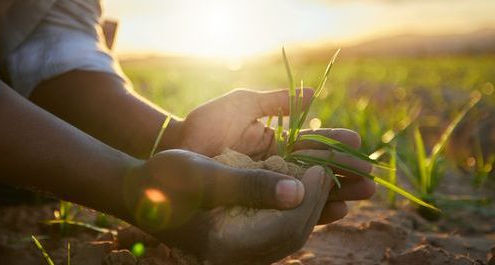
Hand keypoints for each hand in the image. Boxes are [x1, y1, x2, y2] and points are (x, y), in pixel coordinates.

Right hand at [123, 149, 330, 263]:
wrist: (139, 191)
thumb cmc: (164, 180)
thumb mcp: (205, 175)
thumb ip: (249, 186)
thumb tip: (296, 191)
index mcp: (225, 245)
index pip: (285, 228)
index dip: (310, 197)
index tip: (321, 167)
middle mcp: (235, 255)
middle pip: (291, 234)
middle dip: (318, 202)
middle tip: (329, 169)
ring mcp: (237, 250)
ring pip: (287, 232)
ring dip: (310, 205)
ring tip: (327, 179)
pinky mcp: (237, 240)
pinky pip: (276, 228)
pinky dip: (293, 208)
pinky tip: (304, 189)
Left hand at [176, 88, 374, 224]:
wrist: (177, 147)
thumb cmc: (208, 122)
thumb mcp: (244, 105)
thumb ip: (277, 102)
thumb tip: (314, 94)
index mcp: (278, 141)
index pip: (314, 144)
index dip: (336, 144)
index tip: (358, 143)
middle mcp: (278, 164)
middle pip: (319, 170)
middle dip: (346, 173)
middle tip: (371, 177)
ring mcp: (269, 185)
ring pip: (310, 191)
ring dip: (338, 193)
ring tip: (363, 194)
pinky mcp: (259, 204)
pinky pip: (290, 210)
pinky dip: (314, 211)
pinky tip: (335, 211)